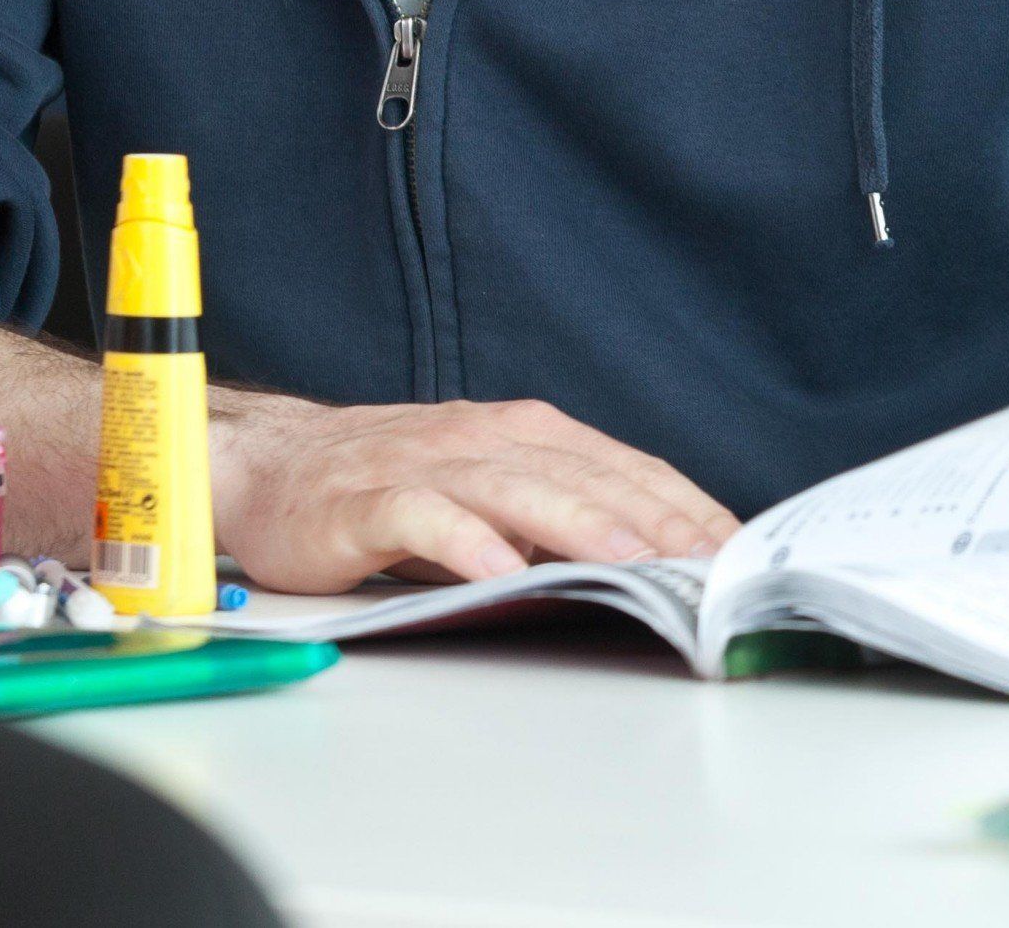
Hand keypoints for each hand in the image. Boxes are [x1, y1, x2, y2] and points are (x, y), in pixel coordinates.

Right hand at [211, 391, 739, 592]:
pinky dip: (466, 543)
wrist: (272, 466)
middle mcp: (488, 438)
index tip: (736, 547)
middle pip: (587, 477)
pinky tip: (500, 574)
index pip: (627, 468)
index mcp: (529, 434)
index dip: (685, 505)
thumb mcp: (487, 493)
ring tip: (628, 560)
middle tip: (705, 564)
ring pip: (520, 490)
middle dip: (654, 521)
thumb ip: (554, 515)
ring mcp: (430, 465)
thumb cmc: (390, 485)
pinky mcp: (368, 500)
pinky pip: (425, 518)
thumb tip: (644, 563)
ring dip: (580, 525)